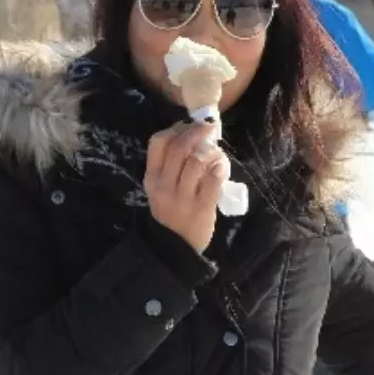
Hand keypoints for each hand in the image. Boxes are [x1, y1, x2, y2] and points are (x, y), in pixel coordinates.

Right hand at [144, 121, 231, 253]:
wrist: (175, 248)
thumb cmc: (171, 212)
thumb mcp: (161, 189)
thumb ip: (170, 166)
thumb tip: (191, 136)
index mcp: (152, 178)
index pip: (158, 142)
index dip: (176, 128)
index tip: (188, 126)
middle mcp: (164, 185)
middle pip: (180, 147)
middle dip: (197, 131)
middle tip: (209, 128)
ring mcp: (182, 197)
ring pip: (196, 161)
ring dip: (211, 151)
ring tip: (217, 154)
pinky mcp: (202, 207)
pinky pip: (213, 179)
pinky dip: (220, 168)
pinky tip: (221, 168)